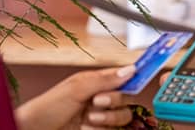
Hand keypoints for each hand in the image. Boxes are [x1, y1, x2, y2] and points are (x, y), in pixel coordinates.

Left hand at [15, 65, 140, 129]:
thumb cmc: (46, 108)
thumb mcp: (76, 88)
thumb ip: (105, 79)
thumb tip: (131, 70)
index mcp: (95, 84)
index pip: (122, 77)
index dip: (135, 75)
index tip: (148, 72)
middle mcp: (99, 100)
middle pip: (126, 99)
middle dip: (114, 101)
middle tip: (97, 102)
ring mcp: (100, 119)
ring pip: (122, 117)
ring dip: (107, 118)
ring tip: (89, 119)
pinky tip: (85, 128)